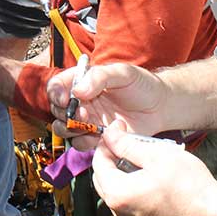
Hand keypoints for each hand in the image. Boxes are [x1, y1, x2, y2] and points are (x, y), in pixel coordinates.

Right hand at [47, 63, 167, 150]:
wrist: (160, 107)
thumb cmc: (143, 85)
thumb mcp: (123, 73)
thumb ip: (100, 77)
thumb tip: (78, 91)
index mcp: (82, 82)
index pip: (57, 86)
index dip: (56, 93)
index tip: (65, 99)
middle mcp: (81, 101)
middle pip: (57, 109)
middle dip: (65, 114)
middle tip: (83, 114)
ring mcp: (87, 120)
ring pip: (64, 128)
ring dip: (71, 129)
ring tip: (90, 126)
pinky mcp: (96, 137)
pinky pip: (80, 143)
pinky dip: (85, 142)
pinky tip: (101, 136)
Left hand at [92, 121, 216, 215]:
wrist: (214, 214)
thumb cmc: (190, 188)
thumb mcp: (156, 155)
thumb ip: (127, 144)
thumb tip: (110, 134)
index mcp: (118, 193)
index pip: (98, 162)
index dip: (107, 143)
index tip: (118, 131)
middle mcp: (119, 210)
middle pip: (103, 176)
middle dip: (113, 157)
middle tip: (129, 142)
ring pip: (115, 188)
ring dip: (123, 170)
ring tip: (144, 156)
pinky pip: (128, 199)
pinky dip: (132, 184)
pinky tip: (150, 173)